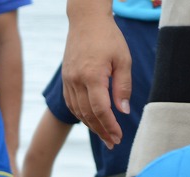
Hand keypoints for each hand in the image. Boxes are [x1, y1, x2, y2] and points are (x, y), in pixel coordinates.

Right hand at [61, 8, 131, 148]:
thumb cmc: (109, 37)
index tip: (119, 137)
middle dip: (102, 131)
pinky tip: (91, 121)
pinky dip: (81, 115)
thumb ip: (123, 86)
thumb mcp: (123, 59)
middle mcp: (77, 80)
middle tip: (113, 143)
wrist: (86, 20)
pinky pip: (72, 103)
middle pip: (88, 115)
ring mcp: (69, 80)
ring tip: (104, 136)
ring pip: (78, 111)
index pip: (101, 110)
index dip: (110, 126)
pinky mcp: (66, 79)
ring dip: (91, 126)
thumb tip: (123, 111)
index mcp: (92, 75)